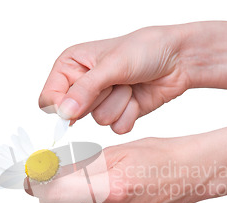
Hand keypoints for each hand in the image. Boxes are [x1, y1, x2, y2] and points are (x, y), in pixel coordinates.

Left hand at [28, 137, 211, 202]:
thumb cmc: (158, 157)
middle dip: (41, 196)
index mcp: (112, 187)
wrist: (188, 174)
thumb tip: (45, 169)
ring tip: (52, 198)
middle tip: (42, 180)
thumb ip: (77, 163)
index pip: (56, 190)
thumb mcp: (115, 150)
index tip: (32, 170)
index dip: (37, 179)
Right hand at [39, 26, 189, 133]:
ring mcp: (102, 100)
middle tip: (115, 80)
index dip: (61, 106)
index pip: (49, 98)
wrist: (177, 59)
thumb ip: (85, 90)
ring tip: (129, 84)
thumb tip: (64, 113)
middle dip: (98, 99)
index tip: (75, 107)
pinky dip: (130, 114)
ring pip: (99, 121)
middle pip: (75, 113)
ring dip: (119, 104)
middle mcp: (83, 85)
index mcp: (71, 65)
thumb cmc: (144, 50)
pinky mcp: (119, 113)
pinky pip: (117, 128)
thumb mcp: (111, 66)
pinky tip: (138, 97)